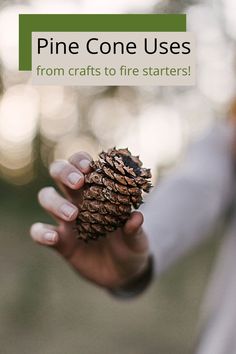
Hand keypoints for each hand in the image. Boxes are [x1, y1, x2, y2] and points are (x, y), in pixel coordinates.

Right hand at [30, 152, 149, 288]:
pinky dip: (41, 232)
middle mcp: (78, 201)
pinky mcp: (59, 242)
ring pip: (46, 197)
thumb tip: (136, 217)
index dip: (81, 160)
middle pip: (59, 173)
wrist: (122, 273)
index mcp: (98, 192)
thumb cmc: (131, 247)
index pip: (83, 166)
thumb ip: (135, 229)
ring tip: (73, 215)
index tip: (89, 166)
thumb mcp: (138, 240)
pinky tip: (54, 237)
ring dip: (56, 202)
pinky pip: (39, 232)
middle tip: (78, 183)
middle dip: (64, 172)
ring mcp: (66, 221)